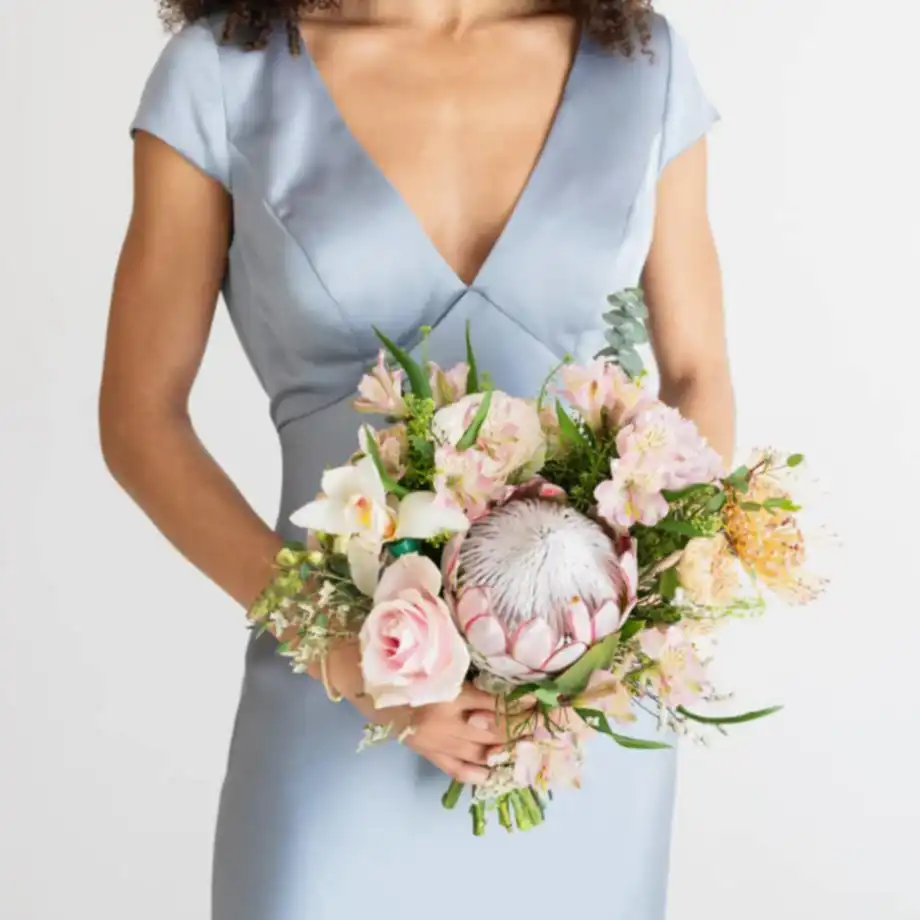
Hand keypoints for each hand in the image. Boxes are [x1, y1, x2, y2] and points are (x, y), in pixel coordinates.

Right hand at [322, 642, 526, 783]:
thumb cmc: (396, 652)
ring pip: (480, 753)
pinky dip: (477, 772)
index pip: (497, 705)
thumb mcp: (432, 649)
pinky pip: (455, 768)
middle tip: (551, 728)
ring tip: (533, 748)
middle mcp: (444, 723)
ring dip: (508, 752)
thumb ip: (462, 659)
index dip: (523, 706)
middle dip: (525, 731)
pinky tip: (495, 771)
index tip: (546, 702)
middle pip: (495, 733)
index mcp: (447, 694)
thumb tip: (497, 660)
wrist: (357, 673)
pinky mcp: (424, 750)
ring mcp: (434, 741)